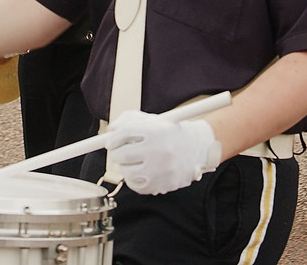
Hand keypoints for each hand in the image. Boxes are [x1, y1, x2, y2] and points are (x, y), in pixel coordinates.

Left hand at [106, 111, 220, 194]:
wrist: (196, 148)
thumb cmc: (169, 132)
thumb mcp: (151, 120)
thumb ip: (128, 120)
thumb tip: (111, 130)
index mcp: (154, 131)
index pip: (123, 134)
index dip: (112, 139)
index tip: (110, 142)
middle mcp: (158, 150)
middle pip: (122, 155)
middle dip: (115, 154)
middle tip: (117, 153)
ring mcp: (162, 169)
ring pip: (127, 173)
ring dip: (125, 168)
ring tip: (131, 163)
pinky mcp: (165, 184)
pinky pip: (138, 186)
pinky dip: (135, 180)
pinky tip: (140, 172)